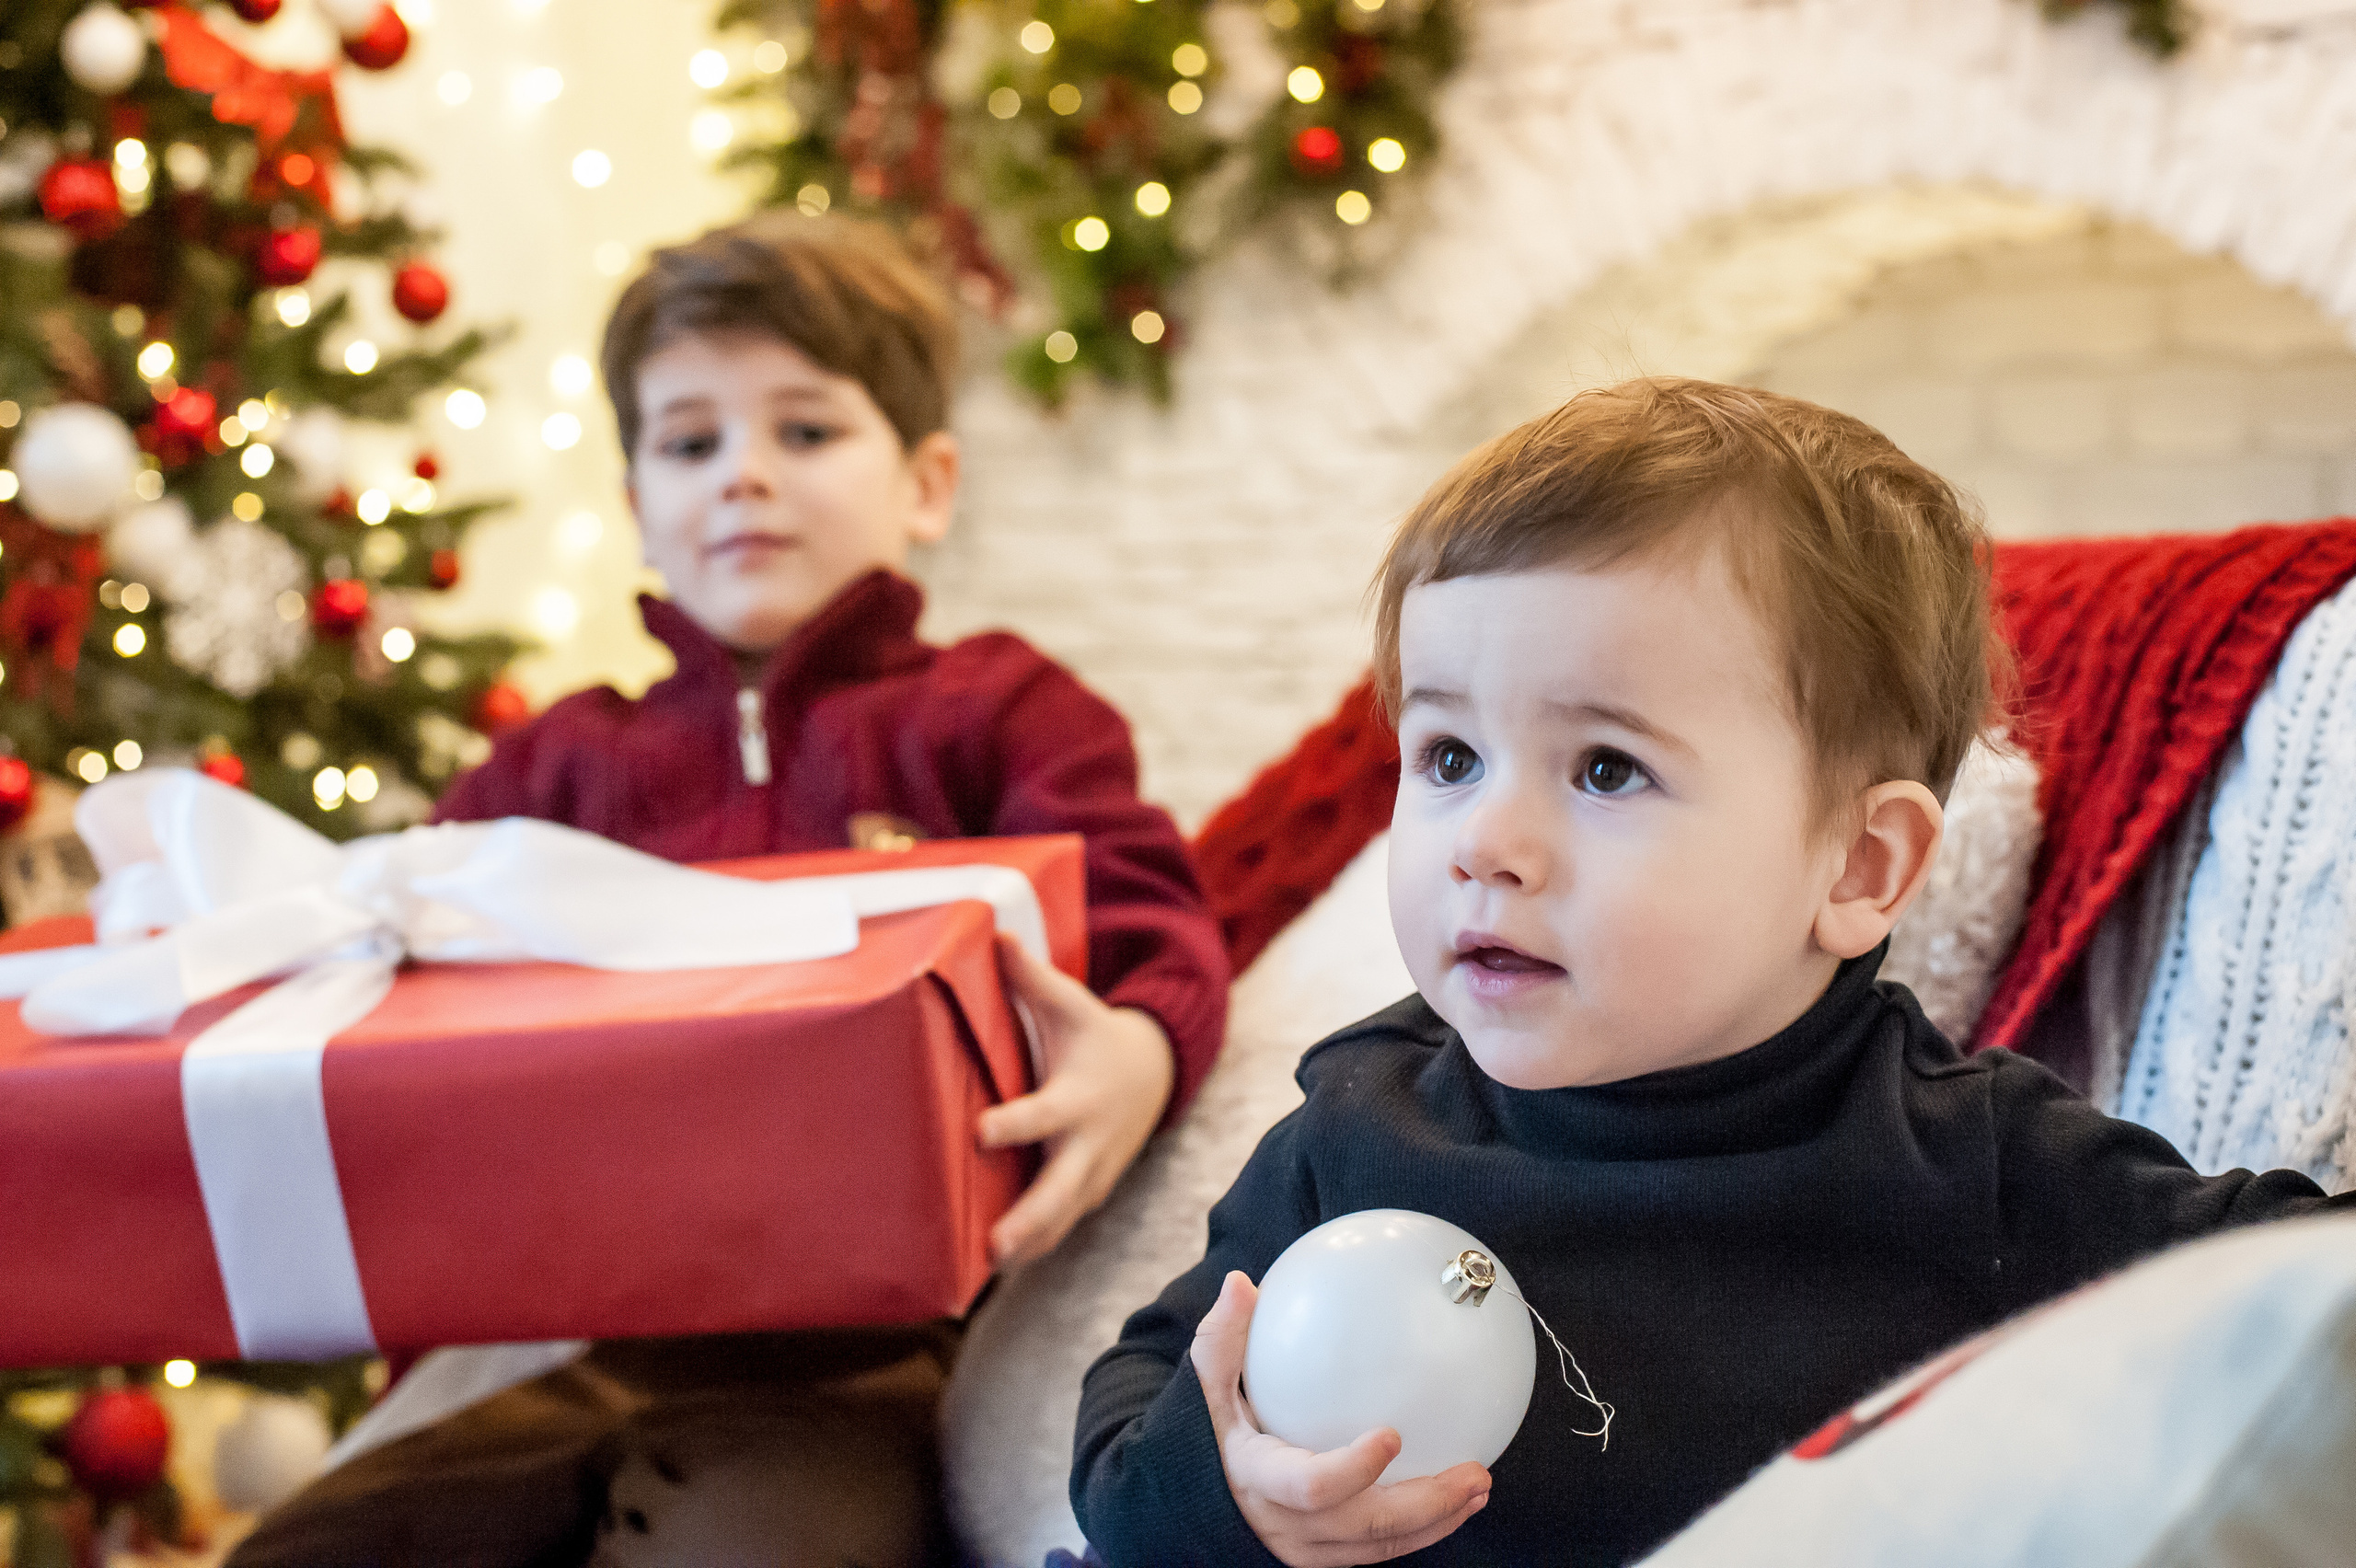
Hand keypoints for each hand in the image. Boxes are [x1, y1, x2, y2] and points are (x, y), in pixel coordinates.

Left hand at [975, 933, 1173, 1265]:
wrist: (1154, 1073)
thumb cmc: (1095, 1035)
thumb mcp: (1070, 1004)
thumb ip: (1029, 977)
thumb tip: (992, 932)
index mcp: (1079, 1096)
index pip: (1043, 1113)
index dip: (1013, 1124)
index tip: (979, 1133)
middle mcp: (1087, 1143)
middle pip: (1061, 1189)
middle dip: (1030, 1220)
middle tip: (995, 1246)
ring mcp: (1091, 1174)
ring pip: (1062, 1219)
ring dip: (1030, 1246)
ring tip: (985, 1272)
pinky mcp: (1087, 1194)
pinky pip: (1061, 1226)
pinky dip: (1036, 1248)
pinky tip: (993, 1271)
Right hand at [1190, 1271, 1489, 1565]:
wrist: (1194, 1503)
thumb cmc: (1210, 1432)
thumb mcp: (1208, 1386)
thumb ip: (1224, 1339)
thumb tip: (1240, 1282)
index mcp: (1260, 1479)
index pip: (1311, 1485)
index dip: (1353, 1469)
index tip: (1393, 1433)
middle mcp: (1287, 1526)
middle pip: (1366, 1527)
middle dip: (1427, 1505)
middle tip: (1475, 1473)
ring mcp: (1309, 1550)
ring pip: (1382, 1547)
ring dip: (1439, 1520)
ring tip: (1480, 1486)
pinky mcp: (1328, 1556)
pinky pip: (1381, 1550)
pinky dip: (1425, 1529)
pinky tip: (1460, 1500)